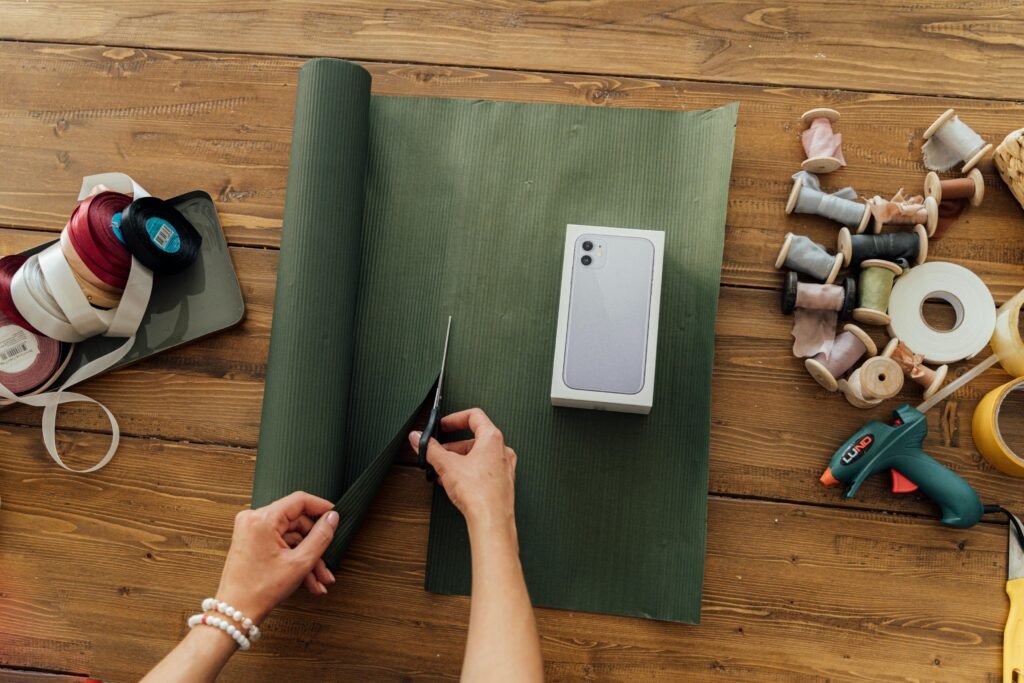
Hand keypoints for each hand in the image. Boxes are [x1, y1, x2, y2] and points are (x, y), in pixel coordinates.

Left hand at [214, 492, 339, 624]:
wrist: (235, 612)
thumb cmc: (259, 591)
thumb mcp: (299, 563)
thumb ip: (320, 536)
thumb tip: (332, 518)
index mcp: (263, 519)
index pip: (300, 500)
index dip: (322, 507)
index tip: (336, 516)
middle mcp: (253, 520)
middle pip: (297, 523)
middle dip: (314, 547)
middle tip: (326, 565)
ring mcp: (251, 531)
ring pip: (291, 537)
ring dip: (307, 558)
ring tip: (317, 579)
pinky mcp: (251, 541)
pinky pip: (280, 544)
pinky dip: (293, 559)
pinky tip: (306, 579)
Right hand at [411, 408, 516, 531]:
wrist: (491, 520)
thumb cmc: (479, 493)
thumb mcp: (446, 465)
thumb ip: (430, 449)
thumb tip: (419, 439)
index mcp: (492, 438)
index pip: (474, 416)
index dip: (455, 418)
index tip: (443, 425)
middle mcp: (502, 450)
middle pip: (474, 439)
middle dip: (452, 447)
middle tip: (437, 453)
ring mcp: (504, 468)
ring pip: (477, 457)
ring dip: (458, 461)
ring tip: (442, 471)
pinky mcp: (502, 483)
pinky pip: (482, 471)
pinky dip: (467, 472)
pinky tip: (454, 483)